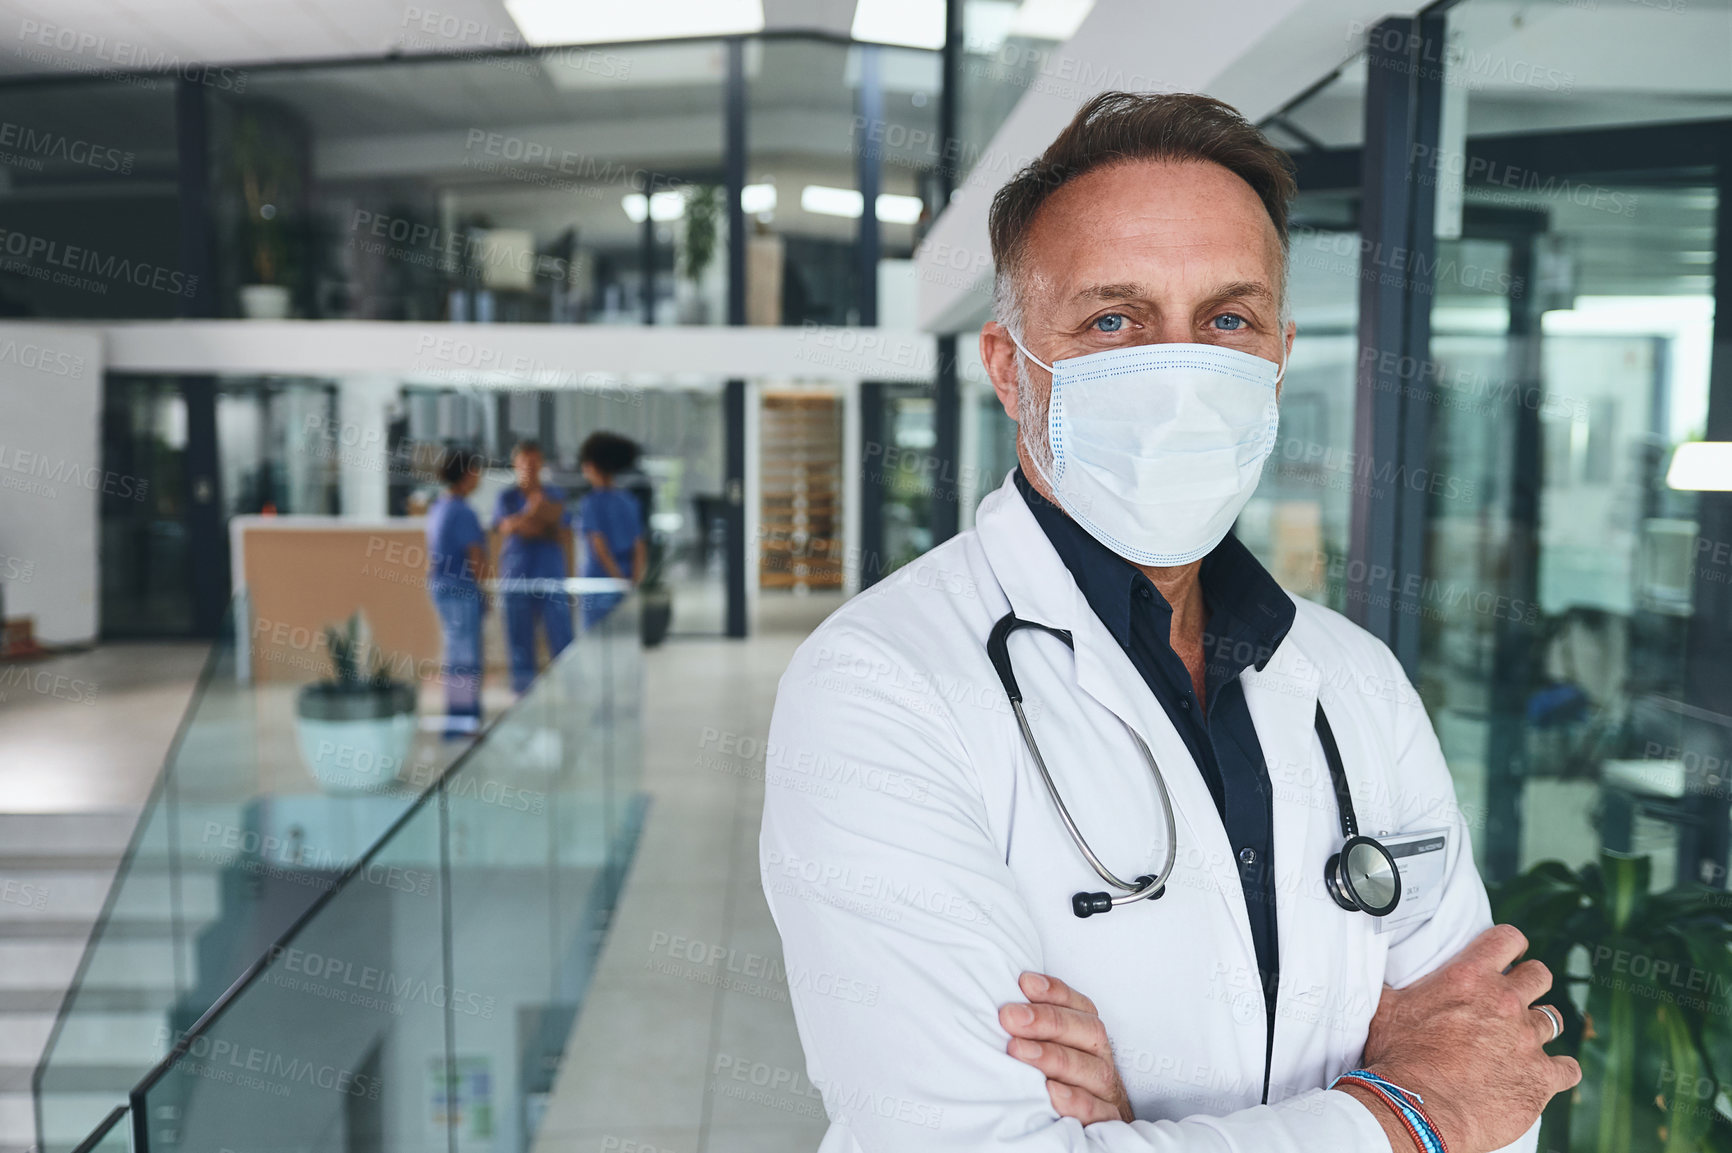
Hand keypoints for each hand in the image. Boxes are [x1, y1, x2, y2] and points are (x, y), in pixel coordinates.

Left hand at [1000, 972, 1131, 1124]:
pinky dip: (1076, 1102)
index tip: (1024, 983)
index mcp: (1088, 1033)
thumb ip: (1029, 1025)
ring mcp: (1106, 1089)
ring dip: (1055, 1058)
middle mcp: (1101, 1057)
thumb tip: (999, 1005)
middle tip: (1010, 1017)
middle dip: (1048, 1021)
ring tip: (1019, 1051)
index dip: (1054, 992)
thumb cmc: (1058, 1078)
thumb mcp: (1047, 1046)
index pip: (1079, 1005)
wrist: (1096, 1128)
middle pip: (1087, 1031)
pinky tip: (1050, 1093)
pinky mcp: (1107, 1120)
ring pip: (1093, 1070)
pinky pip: (1099, 1112)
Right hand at [1351, 924, 1579, 1152]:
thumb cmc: (1397, 1058)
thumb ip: (1392, 986)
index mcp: (1470, 977)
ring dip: (1539, 1027)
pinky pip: (1569, 1068)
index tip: (1506, 957)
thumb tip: (1375, 972)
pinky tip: (1546, 1075)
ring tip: (1524, 1040)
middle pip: (1539, 975)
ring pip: (1553, 1019)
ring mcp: (1527, 1039)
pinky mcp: (1541, 1077)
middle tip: (1513, 1000)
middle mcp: (1505, 1002)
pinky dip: (1559, 1071)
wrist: (1417, 1108)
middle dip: (1529, 983)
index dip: (1510, 945)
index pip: (1508, 939)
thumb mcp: (1386, 1008)